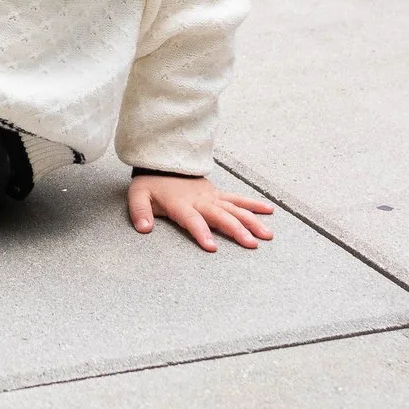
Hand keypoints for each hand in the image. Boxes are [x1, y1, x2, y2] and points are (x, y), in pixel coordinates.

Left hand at [127, 174, 273, 251]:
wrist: (163, 161)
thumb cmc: (151, 183)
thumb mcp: (138, 195)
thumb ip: (140, 212)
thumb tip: (143, 228)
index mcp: (181, 204)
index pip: (193, 220)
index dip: (202, 232)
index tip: (212, 247)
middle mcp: (200, 200)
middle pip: (221, 216)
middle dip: (236, 230)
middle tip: (251, 244)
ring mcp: (212, 197)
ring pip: (235, 209)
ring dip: (252, 221)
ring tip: (267, 235)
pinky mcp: (218, 194)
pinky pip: (238, 199)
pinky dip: (254, 204)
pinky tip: (269, 211)